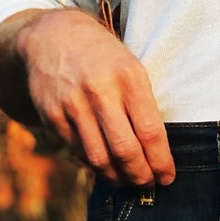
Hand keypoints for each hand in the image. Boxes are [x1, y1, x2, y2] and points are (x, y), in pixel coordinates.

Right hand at [18, 8, 175, 186]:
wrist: (52, 37)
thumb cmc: (102, 58)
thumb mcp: (129, 69)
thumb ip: (142, 106)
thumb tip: (155, 153)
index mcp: (129, 77)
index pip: (150, 132)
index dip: (161, 162)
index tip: (167, 177)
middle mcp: (101, 91)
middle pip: (125, 150)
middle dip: (140, 175)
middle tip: (147, 183)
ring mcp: (73, 104)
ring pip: (99, 157)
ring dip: (116, 177)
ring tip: (126, 180)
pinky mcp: (52, 115)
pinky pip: (77, 151)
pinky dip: (93, 164)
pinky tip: (103, 165)